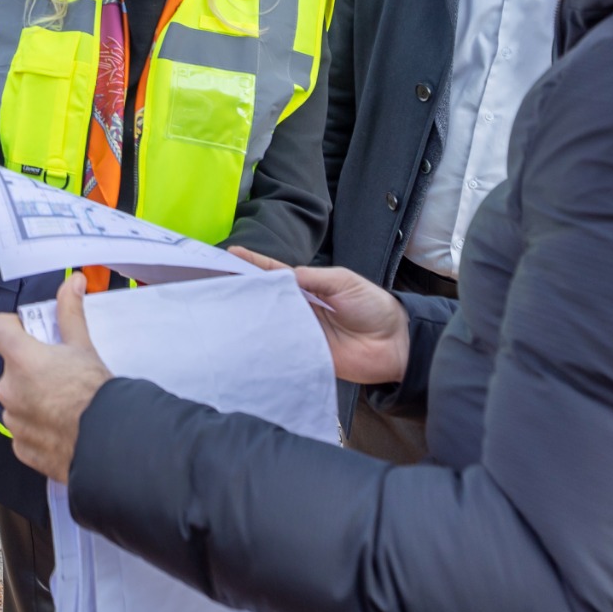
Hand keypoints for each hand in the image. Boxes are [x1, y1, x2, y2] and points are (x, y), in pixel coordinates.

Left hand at [0, 277, 112, 481]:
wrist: (111, 445)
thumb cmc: (96, 394)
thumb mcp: (84, 346)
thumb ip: (70, 312)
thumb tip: (72, 282)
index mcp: (21, 359)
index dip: (11, 326)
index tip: (28, 331)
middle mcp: (9, 389)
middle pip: (11, 368)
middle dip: (31, 367)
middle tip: (60, 372)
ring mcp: (13, 421)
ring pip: (17, 400)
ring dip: (34, 398)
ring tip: (65, 403)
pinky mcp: (21, 448)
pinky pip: (23, 430)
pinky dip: (38, 427)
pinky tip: (62, 427)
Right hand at [229, 249, 411, 384]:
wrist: (396, 343)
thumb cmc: (374, 306)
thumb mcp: (344, 281)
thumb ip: (313, 278)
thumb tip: (283, 275)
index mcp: (309, 287)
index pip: (276, 274)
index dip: (254, 265)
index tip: (230, 255)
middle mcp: (300, 310)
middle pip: (267, 300)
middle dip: (244, 291)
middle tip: (217, 283)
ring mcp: (301, 333)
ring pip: (270, 324)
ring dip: (251, 318)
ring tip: (224, 308)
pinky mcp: (306, 356)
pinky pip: (283, 350)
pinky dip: (267, 345)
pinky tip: (249, 339)